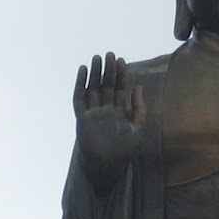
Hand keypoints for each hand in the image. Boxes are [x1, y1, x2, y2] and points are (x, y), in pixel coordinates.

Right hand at [74, 51, 145, 169]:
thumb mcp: (138, 127)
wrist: (108, 165)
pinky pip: (79, 98)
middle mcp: (105, 110)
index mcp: (119, 111)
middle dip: (108, 70)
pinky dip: (80, 84)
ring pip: (92, 88)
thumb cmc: (124, 149)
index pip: (119, 88)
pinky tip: (83, 71)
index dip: (120, 74)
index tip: (121, 60)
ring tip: (96, 58)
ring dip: (94, 73)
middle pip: (105, 85)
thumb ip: (139, 108)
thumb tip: (138, 87)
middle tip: (109, 54)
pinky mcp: (81, 117)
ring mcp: (92, 113)